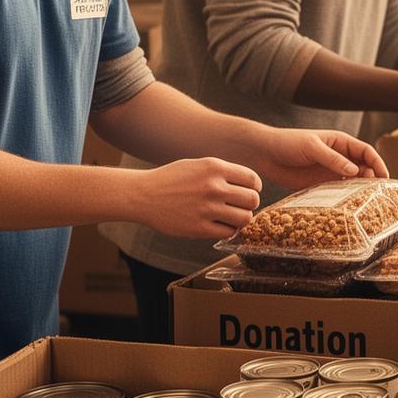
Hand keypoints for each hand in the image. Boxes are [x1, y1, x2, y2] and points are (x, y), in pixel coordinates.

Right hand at [134, 157, 262, 240]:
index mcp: (215, 168)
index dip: (254, 187)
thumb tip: (249, 184)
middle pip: (253, 200)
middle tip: (240, 206)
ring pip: (245, 218)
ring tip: (231, 217)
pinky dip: (228, 230)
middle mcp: (214, 187)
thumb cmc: (171, 179)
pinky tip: (219, 225)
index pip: (252, 179)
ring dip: (241, 219)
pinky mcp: (199, 228)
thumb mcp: (198, 165)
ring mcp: (207, 209)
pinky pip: (228, 232)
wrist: (143, 195)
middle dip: (250, 204)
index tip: (249, 191)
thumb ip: (223, 172)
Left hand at [253, 127, 387, 192]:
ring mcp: (330, 172)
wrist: (265, 154)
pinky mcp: (320, 185)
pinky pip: (337, 192)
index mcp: (341, 143)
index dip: (377, 163)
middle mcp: (339, 158)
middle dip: (372, 179)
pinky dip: (345, 198)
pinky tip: (348, 206)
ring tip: (366, 202)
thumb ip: (333, 159)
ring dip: (360, 190)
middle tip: (377, 193)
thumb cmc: (289, 142)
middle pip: (363, 168)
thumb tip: (355, 170)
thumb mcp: (313, 147)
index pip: (366, 152)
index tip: (385, 177)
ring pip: (352, 182)